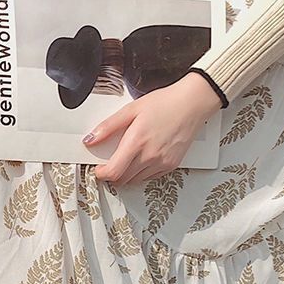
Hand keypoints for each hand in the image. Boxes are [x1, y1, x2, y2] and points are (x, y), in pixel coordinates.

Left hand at [83, 72, 222, 185]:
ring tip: (127, 159)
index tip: (98, 169)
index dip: (101, 174)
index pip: (113, 172)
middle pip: (122, 179)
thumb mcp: (131, 110)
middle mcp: (150, 156)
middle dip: (112, 174)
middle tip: (110, 163)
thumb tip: (90, 139)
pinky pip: (149, 177)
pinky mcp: (171, 165)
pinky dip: (141, 173)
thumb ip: (108, 127)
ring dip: (126, 174)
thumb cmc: (165, 103)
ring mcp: (162, 163)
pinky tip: (142, 159)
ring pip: (135, 181)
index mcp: (137, 142)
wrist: (192, 103)